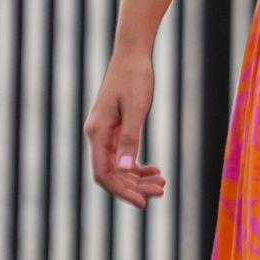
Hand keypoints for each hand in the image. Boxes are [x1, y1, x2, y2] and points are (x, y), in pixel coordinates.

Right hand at [85, 48, 166, 209]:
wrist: (133, 55)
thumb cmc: (135, 79)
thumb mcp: (136, 109)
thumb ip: (130, 139)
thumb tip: (124, 170)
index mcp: (97, 133)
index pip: (104, 174)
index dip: (122, 192)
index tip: (143, 204)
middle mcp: (97, 135)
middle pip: (112, 174)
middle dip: (135, 186)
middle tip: (162, 191)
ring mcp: (105, 133)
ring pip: (118, 167)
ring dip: (138, 178)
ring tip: (163, 183)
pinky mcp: (114, 129)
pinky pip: (122, 155)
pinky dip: (137, 165)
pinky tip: (154, 169)